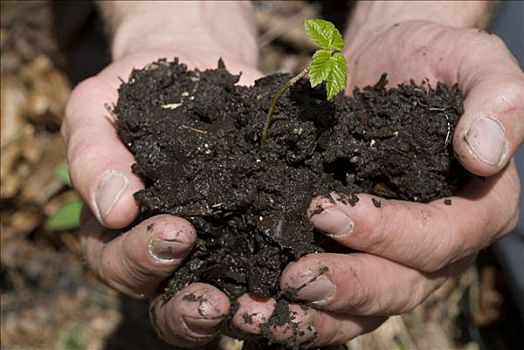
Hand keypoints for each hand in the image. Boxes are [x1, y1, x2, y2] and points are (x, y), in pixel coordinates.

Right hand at [63, 47, 262, 346]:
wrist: (194, 71)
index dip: (141, 261)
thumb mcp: (97, 110)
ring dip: (235, 314)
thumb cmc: (135, 95)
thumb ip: (92, 154)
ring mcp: (216, 245)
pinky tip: (296, 273)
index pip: (120, 266)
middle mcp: (167, 251)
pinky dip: (277, 276)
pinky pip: (264, 263)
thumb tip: (112, 207)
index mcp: (120, 231)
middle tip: (212, 300)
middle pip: (167, 303)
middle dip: (186, 308)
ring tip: (256, 309)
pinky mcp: (256, 230)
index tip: (174, 233)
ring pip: (218, 300)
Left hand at [270, 21, 521, 346]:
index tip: (325, 210)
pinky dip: (297, 311)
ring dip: (313, 317)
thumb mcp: (472, 61)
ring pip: (363, 309)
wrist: (384, 66)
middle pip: (401, 286)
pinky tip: (257, 309)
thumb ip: (496, 99)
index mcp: (478, 207)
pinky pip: (333, 300)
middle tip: (292, 278)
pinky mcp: (354, 258)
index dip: (388, 233)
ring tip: (261, 315)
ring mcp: (394, 259)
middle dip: (346, 286)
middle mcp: (439, 247)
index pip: (441, 237)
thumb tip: (484, 154)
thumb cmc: (431, 61)